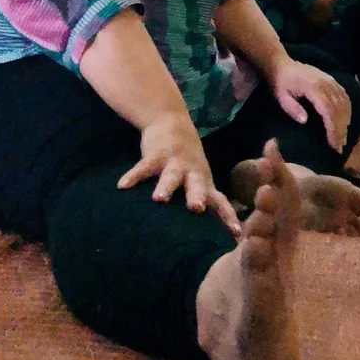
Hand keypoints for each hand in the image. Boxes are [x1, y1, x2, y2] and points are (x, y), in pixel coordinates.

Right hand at [119, 116, 238, 230]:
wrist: (172, 122)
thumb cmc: (187, 162)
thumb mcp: (199, 180)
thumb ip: (202, 201)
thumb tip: (207, 237)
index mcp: (204, 183)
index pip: (220, 202)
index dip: (228, 217)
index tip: (236, 233)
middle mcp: (193, 172)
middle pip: (198, 185)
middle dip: (197, 197)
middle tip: (196, 209)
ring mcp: (175, 162)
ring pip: (172, 175)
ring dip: (166, 186)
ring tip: (159, 199)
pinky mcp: (156, 154)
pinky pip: (144, 166)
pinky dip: (134, 175)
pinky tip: (123, 186)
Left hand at [267, 54, 351, 150]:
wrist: (281, 64)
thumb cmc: (279, 83)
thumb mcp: (280, 96)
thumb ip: (292, 108)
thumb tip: (305, 121)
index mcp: (313, 88)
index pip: (327, 111)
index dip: (332, 128)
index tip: (333, 144)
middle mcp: (326, 84)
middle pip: (338, 109)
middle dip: (341, 130)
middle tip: (340, 147)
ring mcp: (331, 81)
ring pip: (344, 103)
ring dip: (346, 121)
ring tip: (343, 138)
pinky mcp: (332, 80)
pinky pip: (345, 96)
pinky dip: (348, 110)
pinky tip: (346, 120)